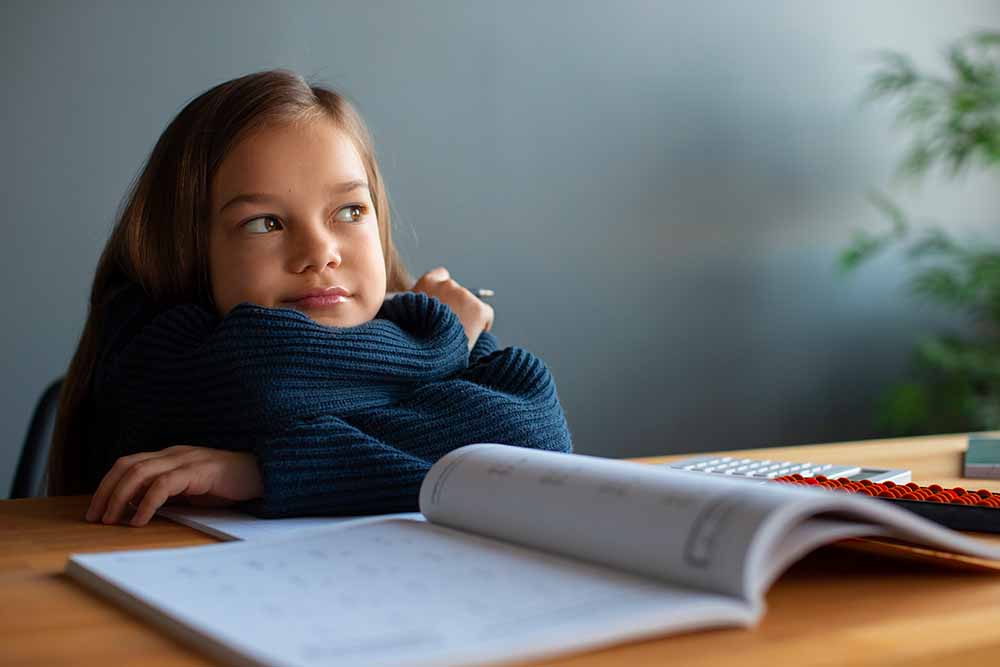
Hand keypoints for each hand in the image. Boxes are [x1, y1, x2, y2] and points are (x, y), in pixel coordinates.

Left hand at [85, 446, 263, 526]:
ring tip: (111, 520)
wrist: (265, 474)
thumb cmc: (230, 485)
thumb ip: (168, 495)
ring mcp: (187, 459)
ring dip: (119, 497)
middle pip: (127, 465)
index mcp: (170, 457)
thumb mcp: (192, 492)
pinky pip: (164, 484)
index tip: (96, 510)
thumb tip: (136, 511)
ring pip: (140, 472)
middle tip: (95, 517)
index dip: (107, 485)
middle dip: (106, 491)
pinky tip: (140, 520)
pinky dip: (146, 502)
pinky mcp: (200, 471)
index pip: (128, 464)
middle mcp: (174, 453)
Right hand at [412, 267, 493, 351]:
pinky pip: (486, 315)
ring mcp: (464, 296)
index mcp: (426, 283)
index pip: (441, 275)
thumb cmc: (412, 338)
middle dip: (455, 305)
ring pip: (471, 304)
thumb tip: (425, 309)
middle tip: (448, 325)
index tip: (442, 304)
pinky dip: (482, 325)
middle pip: (457, 292)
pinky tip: (470, 337)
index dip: (443, 290)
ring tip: (456, 334)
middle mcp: (447, 285)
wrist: (425, 353)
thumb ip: (418, 305)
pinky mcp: (479, 310)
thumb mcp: (407, 315)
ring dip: (466, 315)